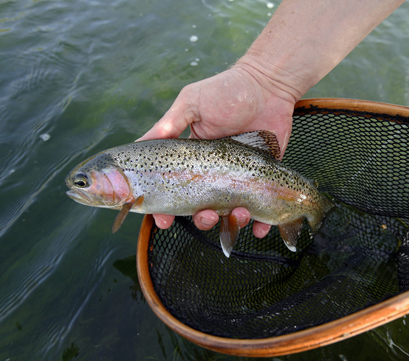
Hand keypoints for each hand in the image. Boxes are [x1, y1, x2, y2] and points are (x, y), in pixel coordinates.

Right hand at [137, 65, 296, 237]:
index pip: (175, 189)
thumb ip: (169, 125)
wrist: (269, 84)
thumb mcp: (192, 103)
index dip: (166, 208)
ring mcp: (239, 179)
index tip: (163, 220)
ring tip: (240, 213)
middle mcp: (214, 174)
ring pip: (230, 214)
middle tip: (207, 215)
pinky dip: (260, 225)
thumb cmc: (227, 90)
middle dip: (201, 219)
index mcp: (193, 159)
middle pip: (202, 208)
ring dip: (232, 223)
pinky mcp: (264, 180)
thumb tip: (139, 144)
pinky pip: (261, 210)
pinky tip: (260, 229)